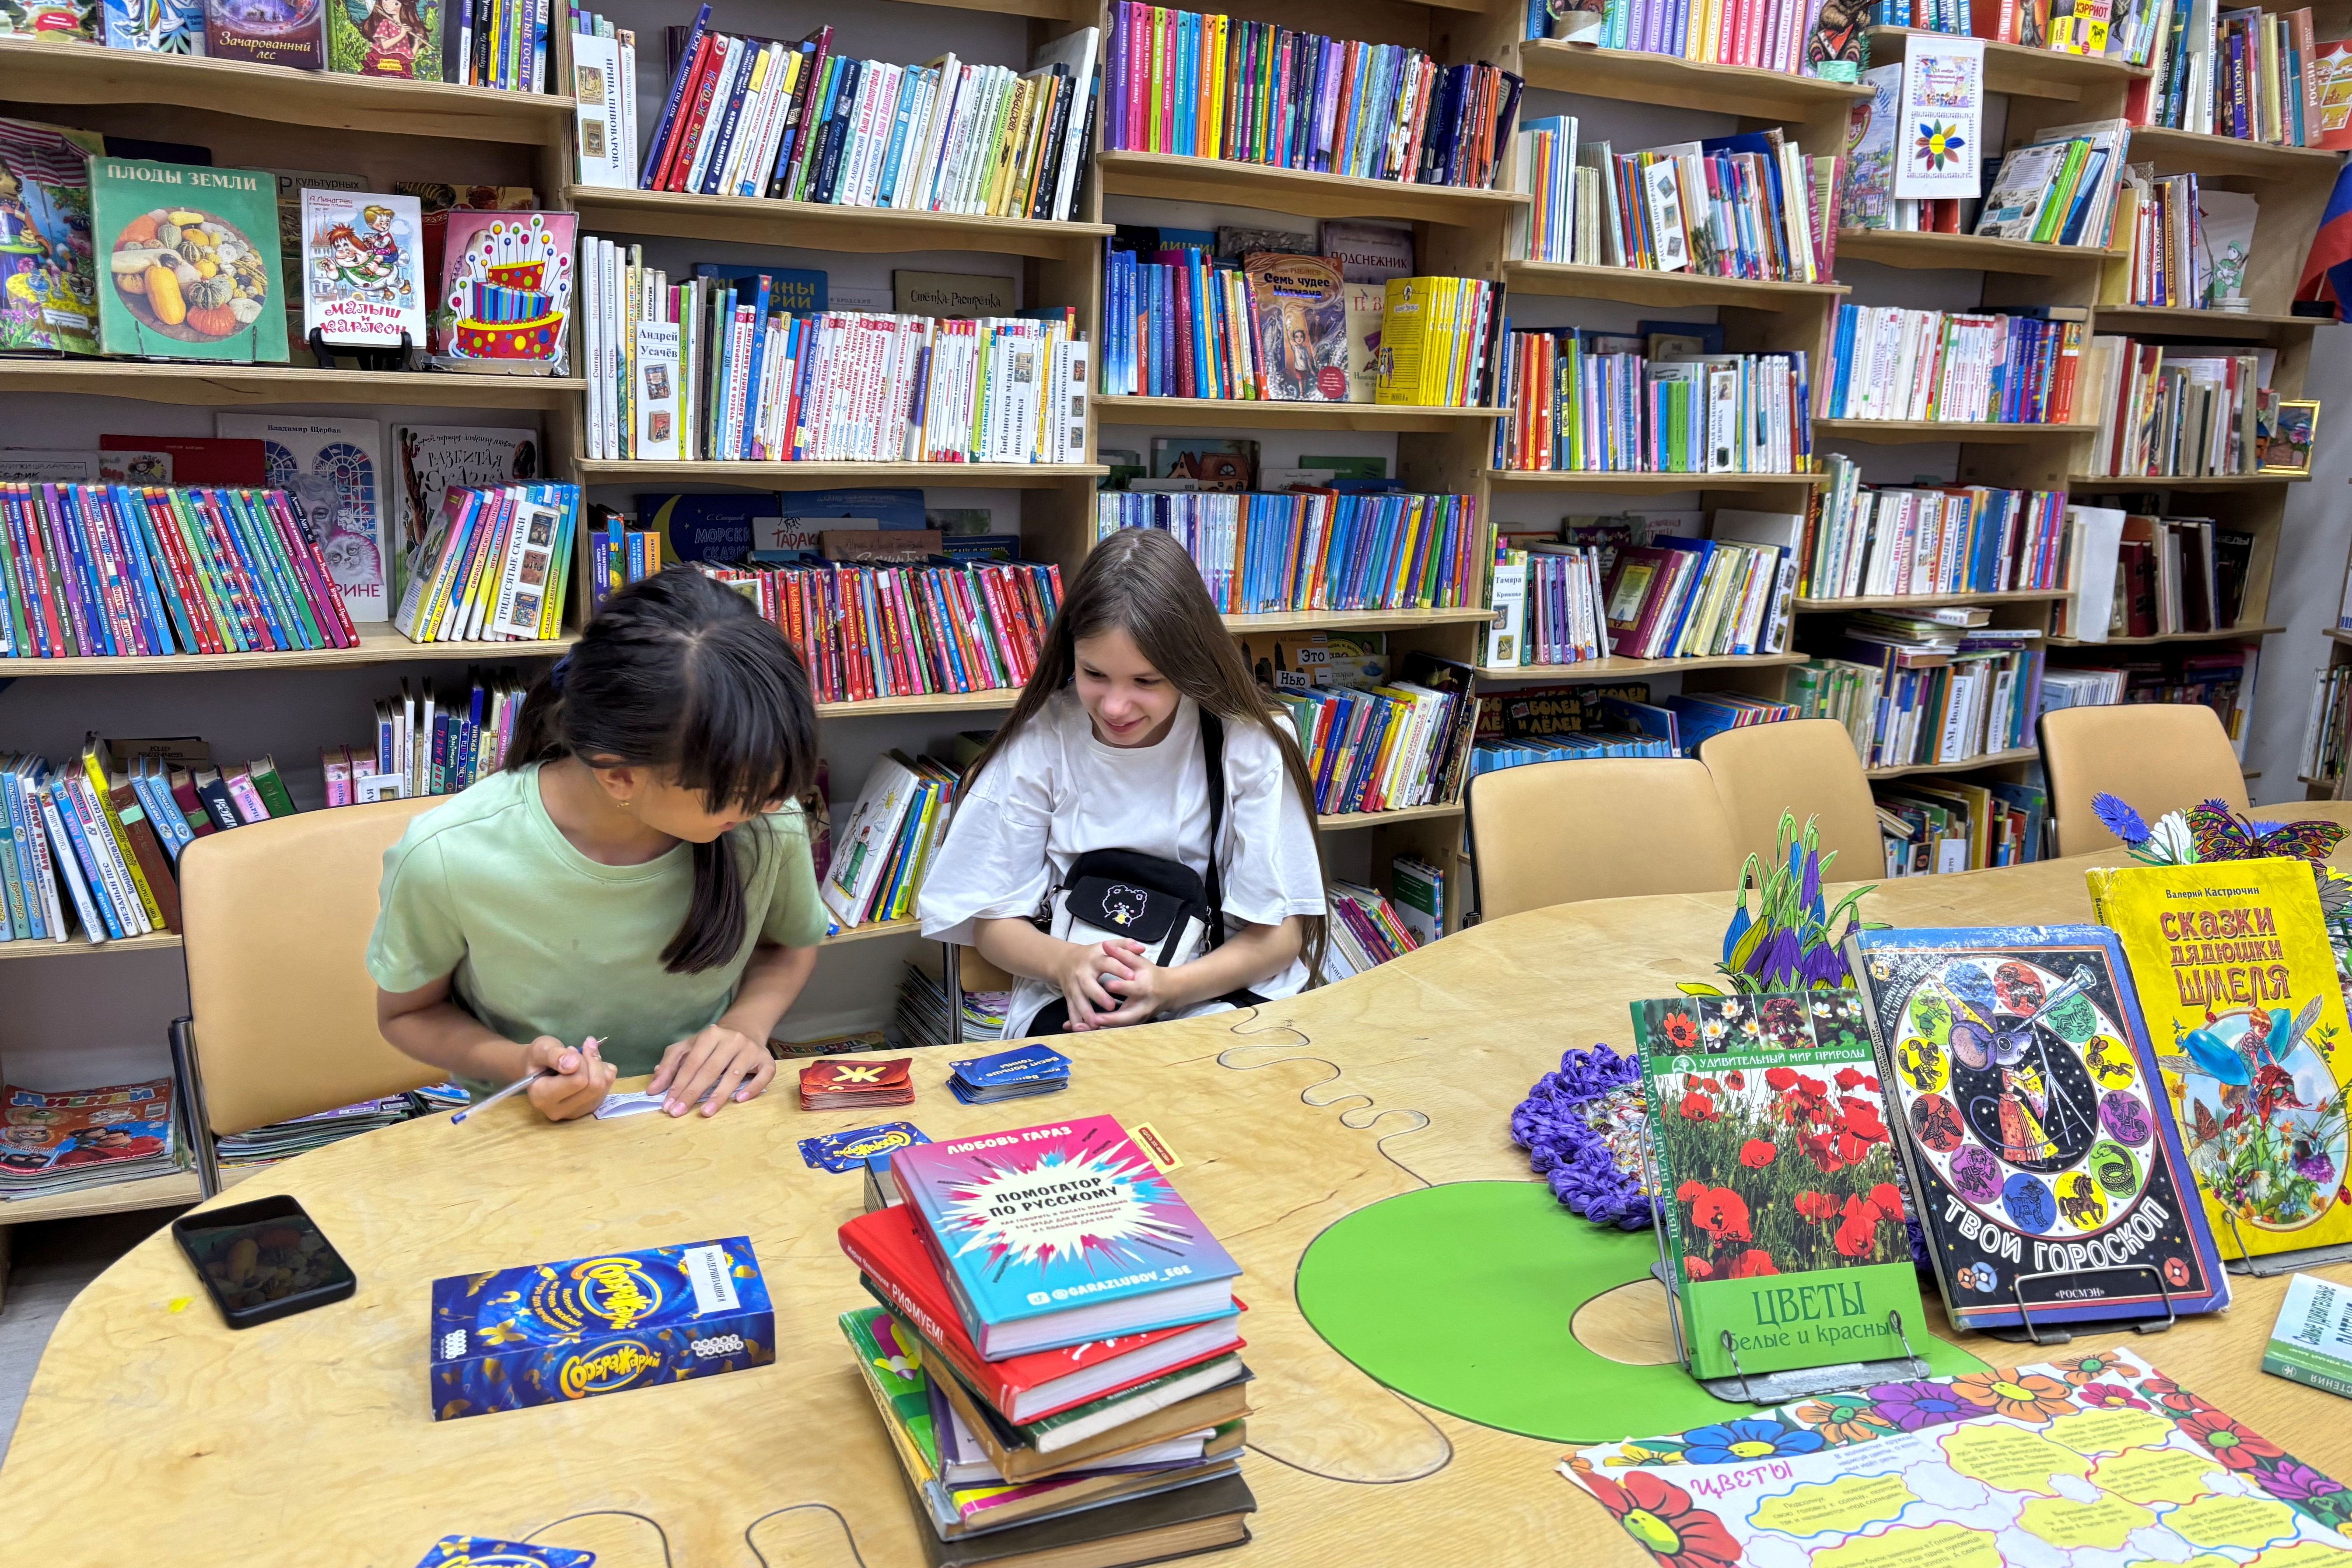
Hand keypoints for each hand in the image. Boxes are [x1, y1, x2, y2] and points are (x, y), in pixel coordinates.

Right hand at [524, 1036, 614, 1121]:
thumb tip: (574, 1064)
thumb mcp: (541, 1049)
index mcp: (542, 1097)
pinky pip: (608, 1087)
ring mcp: (576, 1112)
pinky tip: (589, 1068)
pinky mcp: (588, 1109)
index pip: (578, 1080)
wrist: (538, 1069)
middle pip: (594, 1085)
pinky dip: (604, 1071)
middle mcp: (558, 1110)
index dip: (581, 1060)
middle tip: (579, 1051)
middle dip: (592, 1061)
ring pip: (604, 1086)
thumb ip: (554, 1055)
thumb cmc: (538, 1059)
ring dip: (599, 1065)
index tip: (570, 1049)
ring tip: (582, 1058)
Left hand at [649, 1025, 775, 1115]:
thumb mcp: (688, 1047)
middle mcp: (732, 1040)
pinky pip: (762, 1076)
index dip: (678, 1084)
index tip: (667, 1105)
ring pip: (735, 1074)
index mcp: (710, 1035)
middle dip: (693, 1092)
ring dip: (719, 1095)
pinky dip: (752, 1088)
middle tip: (679, 1112)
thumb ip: (670, 1065)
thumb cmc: (712, 1045)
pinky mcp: (767, 1060)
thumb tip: (653, 1089)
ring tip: (705, 1113)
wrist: (745, 1029)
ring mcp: (751, 1050)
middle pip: (710, 1069)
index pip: (691, 1063)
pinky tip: (739, 1100)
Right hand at [1052, 939, 1142, 1031]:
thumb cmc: (1093, 955)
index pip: (1107, 962)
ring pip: (1078, 1001)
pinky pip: (1071, 1010)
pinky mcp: (1069, 997)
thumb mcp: (1107, 946)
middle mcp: (1082, 973)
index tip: (1132, 976)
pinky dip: (1075, 1021)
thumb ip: (1125, 946)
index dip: (1119, 969)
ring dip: (1086, 1013)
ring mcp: (1073, 986)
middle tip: (1112, 1006)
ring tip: (1096, 1023)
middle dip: (1099, 996)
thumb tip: (1141, 948)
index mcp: (1094, 959)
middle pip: (1088, 985)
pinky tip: (1082, 1030)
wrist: (1065, 961)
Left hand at [1095, 949, 1175, 1027]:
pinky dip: (1108, 1030)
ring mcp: (1141, 1017)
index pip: (1133, 988)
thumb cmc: (1151, 974)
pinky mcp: (1137, 1023)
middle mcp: (1144, 1005)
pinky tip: (1093, 1029)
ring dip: (1108, 1028)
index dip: (1121, 987)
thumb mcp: (1139, 961)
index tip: (1107, 985)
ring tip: (1090, 1026)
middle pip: (1129, 1015)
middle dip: (1112, 1019)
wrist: (1169, 990)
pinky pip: (1122, 1029)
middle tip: (1095, 1018)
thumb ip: (1122, 953)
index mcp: (1145, 987)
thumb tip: (1105, 945)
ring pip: (1124, 1026)